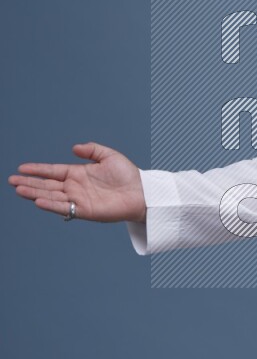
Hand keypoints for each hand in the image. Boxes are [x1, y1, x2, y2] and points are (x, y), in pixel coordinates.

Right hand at [9, 142, 145, 223]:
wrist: (142, 192)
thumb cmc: (128, 175)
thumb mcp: (109, 156)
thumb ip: (92, 150)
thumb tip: (75, 148)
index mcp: (78, 173)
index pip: (52, 171)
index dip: (37, 170)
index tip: (21, 168)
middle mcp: (75, 187)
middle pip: (47, 185)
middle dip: (29, 183)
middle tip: (11, 181)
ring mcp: (78, 199)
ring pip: (51, 196)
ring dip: (35, 193)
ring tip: (19, 189)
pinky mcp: (85, 211)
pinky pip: (64, 208)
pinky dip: (51, 205)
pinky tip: (38, 201)